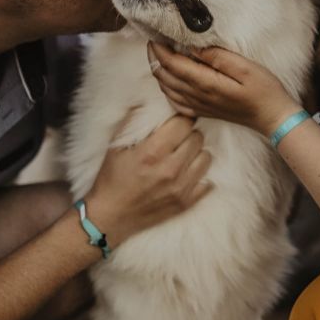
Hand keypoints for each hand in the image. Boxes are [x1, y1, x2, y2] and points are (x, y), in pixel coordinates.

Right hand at [83, 114, 212, 247]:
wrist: (111, 217)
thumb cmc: (111, 179)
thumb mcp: (116, 146)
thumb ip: (133, 121)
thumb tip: (148, 102)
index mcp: (152, 152)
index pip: (183, 123)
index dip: (180, 119)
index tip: (176, 122)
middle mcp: (170, 169)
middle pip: (197, 138)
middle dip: (188, 135)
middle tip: (176, 140)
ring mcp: (181, 188)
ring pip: (206, 157)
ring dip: (196, 154)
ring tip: (182, 156)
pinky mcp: (186, 203)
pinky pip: (207, 181)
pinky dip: (199, 175)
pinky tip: (187, 174)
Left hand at [147, 42, 301, 136]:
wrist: (272, 118)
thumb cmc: (264, 90)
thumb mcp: (245, 67)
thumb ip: (217, 57)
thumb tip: (193, 46)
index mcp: (205, 84)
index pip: (172, 64)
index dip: (159, 49)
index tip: (154, 34)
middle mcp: (197, 97)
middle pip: (164, 76)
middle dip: (154, 57)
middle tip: (153, 40)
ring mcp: (198, 106)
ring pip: (166, 89)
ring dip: (158, 71)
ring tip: (158, 55)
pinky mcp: (202, 111)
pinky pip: (175, 102)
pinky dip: (166, 89)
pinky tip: (169, 81)